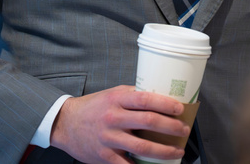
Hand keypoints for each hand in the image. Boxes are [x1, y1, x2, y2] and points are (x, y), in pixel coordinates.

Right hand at [50, 85, 188, 163]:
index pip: (146, 99)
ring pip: (142, 147)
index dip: (165, 104)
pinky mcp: (104, 156)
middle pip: (149, 122)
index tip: (179, 109)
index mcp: (117, 99)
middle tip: (183, 130)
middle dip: (171, 128)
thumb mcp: (112, 94)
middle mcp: (113, 117)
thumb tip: (159, 97)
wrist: (66, 123)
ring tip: (177, 151)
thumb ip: (132, 95)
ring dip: (164, 151)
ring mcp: (109, 138)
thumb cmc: (92, 107)